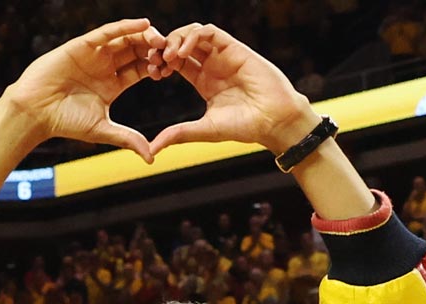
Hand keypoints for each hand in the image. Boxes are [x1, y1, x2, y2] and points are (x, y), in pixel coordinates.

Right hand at [3, 20, 164, 159]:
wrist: (36, 112)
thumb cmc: (65, 122)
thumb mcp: (103, 130)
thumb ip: (128, 139)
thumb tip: (152, 158)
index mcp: (113, 83)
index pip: (141, 69)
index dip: (157, 67)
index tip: (172, 70)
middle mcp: (105, 66)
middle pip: (137, 51)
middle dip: (155, 50)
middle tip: (172, 52)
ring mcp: (94, 54)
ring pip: (125, 39)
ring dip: (144, 37)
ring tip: (161, 39)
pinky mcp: (82, 44)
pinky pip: (108, 32)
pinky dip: (126, 26)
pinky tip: (144, 24)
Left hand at [151, 23, 316, 155]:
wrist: (274, 120)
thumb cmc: (245, 127)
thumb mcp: (204, 129)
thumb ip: (178, 134)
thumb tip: (152, 149)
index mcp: (203, 81)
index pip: (176, 62)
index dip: (161, 62)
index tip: (152, 72)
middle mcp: (212, 65)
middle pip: (181, 44)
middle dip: (164, 48)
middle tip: (155, 60)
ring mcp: (223, 55)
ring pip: (193, 33)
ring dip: (176, 39)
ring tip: (169, 56)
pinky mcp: (235, 48)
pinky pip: (210, 32)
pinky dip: (193, 36)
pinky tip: (184, 52)